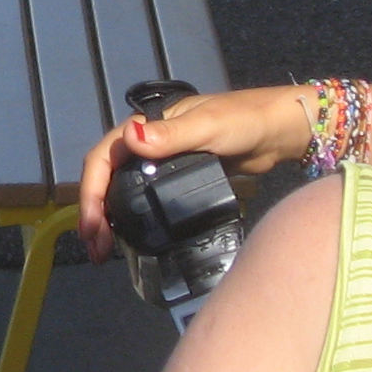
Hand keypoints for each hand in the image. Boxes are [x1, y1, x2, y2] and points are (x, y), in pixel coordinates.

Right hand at [75, 86, 311, 258]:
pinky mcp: (179, 179)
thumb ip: (171, 135)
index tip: (92, 226)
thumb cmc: (244, 121)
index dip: (92, 192)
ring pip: (123, 190)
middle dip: (95, 213)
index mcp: (147, 127)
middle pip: (108, 178)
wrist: (278, 131)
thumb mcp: (207, 127)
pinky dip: (133, 218)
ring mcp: (162, 163)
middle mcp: (148, 145)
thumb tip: (130, 137)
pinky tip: (134, 238)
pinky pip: (146, 199)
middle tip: (96, 249)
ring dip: (110, 219)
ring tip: (106, 250)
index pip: (105, 157)